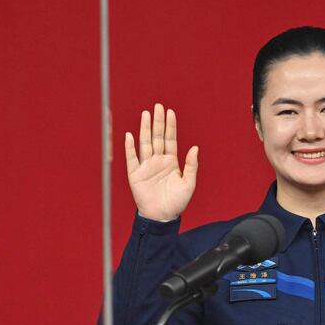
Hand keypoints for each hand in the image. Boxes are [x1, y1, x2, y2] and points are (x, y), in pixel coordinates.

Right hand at [125, 103, 198, 220]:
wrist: (162, 217)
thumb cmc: (177, 202)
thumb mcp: (189, 183)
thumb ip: (191, 165)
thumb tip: (195, 147)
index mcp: (171, 162)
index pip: (170, 139)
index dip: (170, 126)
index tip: (170, 112)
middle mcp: (158, 161)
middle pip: (157, 137)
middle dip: (158, 122)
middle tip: (158, 106)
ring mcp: (146, 166)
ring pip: (145, 143)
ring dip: (145, 129)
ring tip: (146, 114)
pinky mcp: (135, 175)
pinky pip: (132, 158)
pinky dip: (130, 147)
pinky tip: (130, 135)